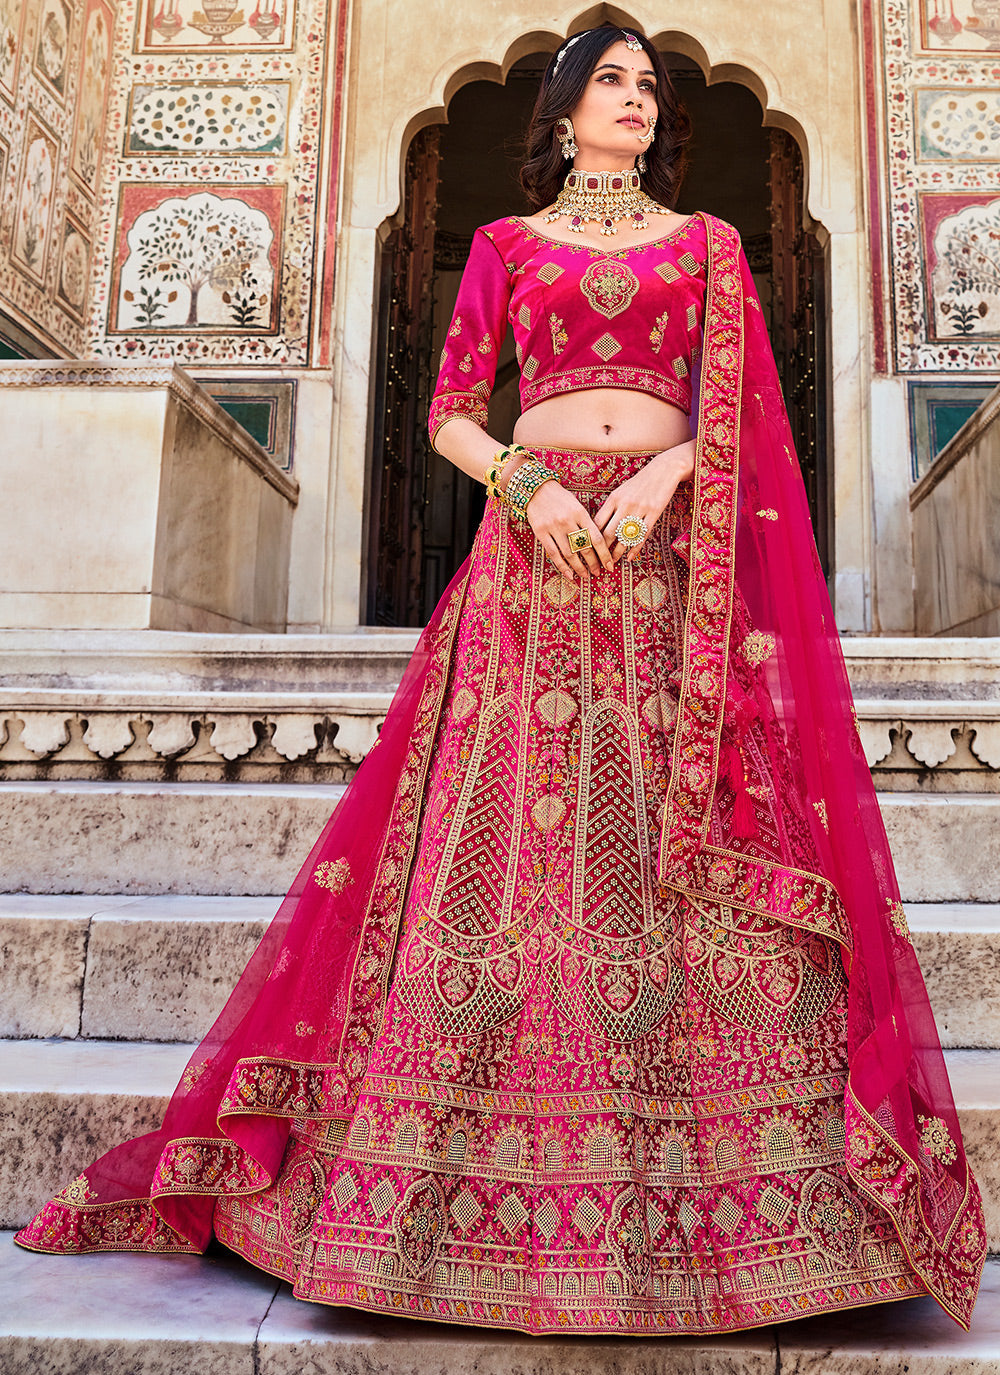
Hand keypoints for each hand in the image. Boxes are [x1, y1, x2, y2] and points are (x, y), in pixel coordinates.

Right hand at [524, 480, 614, 579]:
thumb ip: (586, 522)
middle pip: (584, 548)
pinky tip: (569, 574)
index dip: (604, 554)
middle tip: (597, 573)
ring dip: (578, 567)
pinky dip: (562, 566)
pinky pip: (553, 553)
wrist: (536, 489)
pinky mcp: (541, 532)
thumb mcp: (577, 505)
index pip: (596, 538)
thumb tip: (597, 544)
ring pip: (569, 553)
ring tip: (585, 575)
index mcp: (580, 513)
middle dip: (593, 563)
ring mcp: (554, 527)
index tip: (609, 565)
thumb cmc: (560, 498)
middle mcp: (568, 521)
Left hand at [594, 441, 694, 563]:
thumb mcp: (621, 491)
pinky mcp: (654, 513)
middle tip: (598, 562)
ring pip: (624, 537)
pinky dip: (635, 548)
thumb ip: (611, 507)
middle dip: (602, 550)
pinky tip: (630, 557)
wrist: (663, 470)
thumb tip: (598, 526)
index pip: (598, 522)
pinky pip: (642, 535)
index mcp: (613, 499)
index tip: (588, 549)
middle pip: (609, 533)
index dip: (591, 538)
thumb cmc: (639, 483)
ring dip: (617, 553)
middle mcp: (624, 505)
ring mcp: (640, 510)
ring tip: (612, 562)